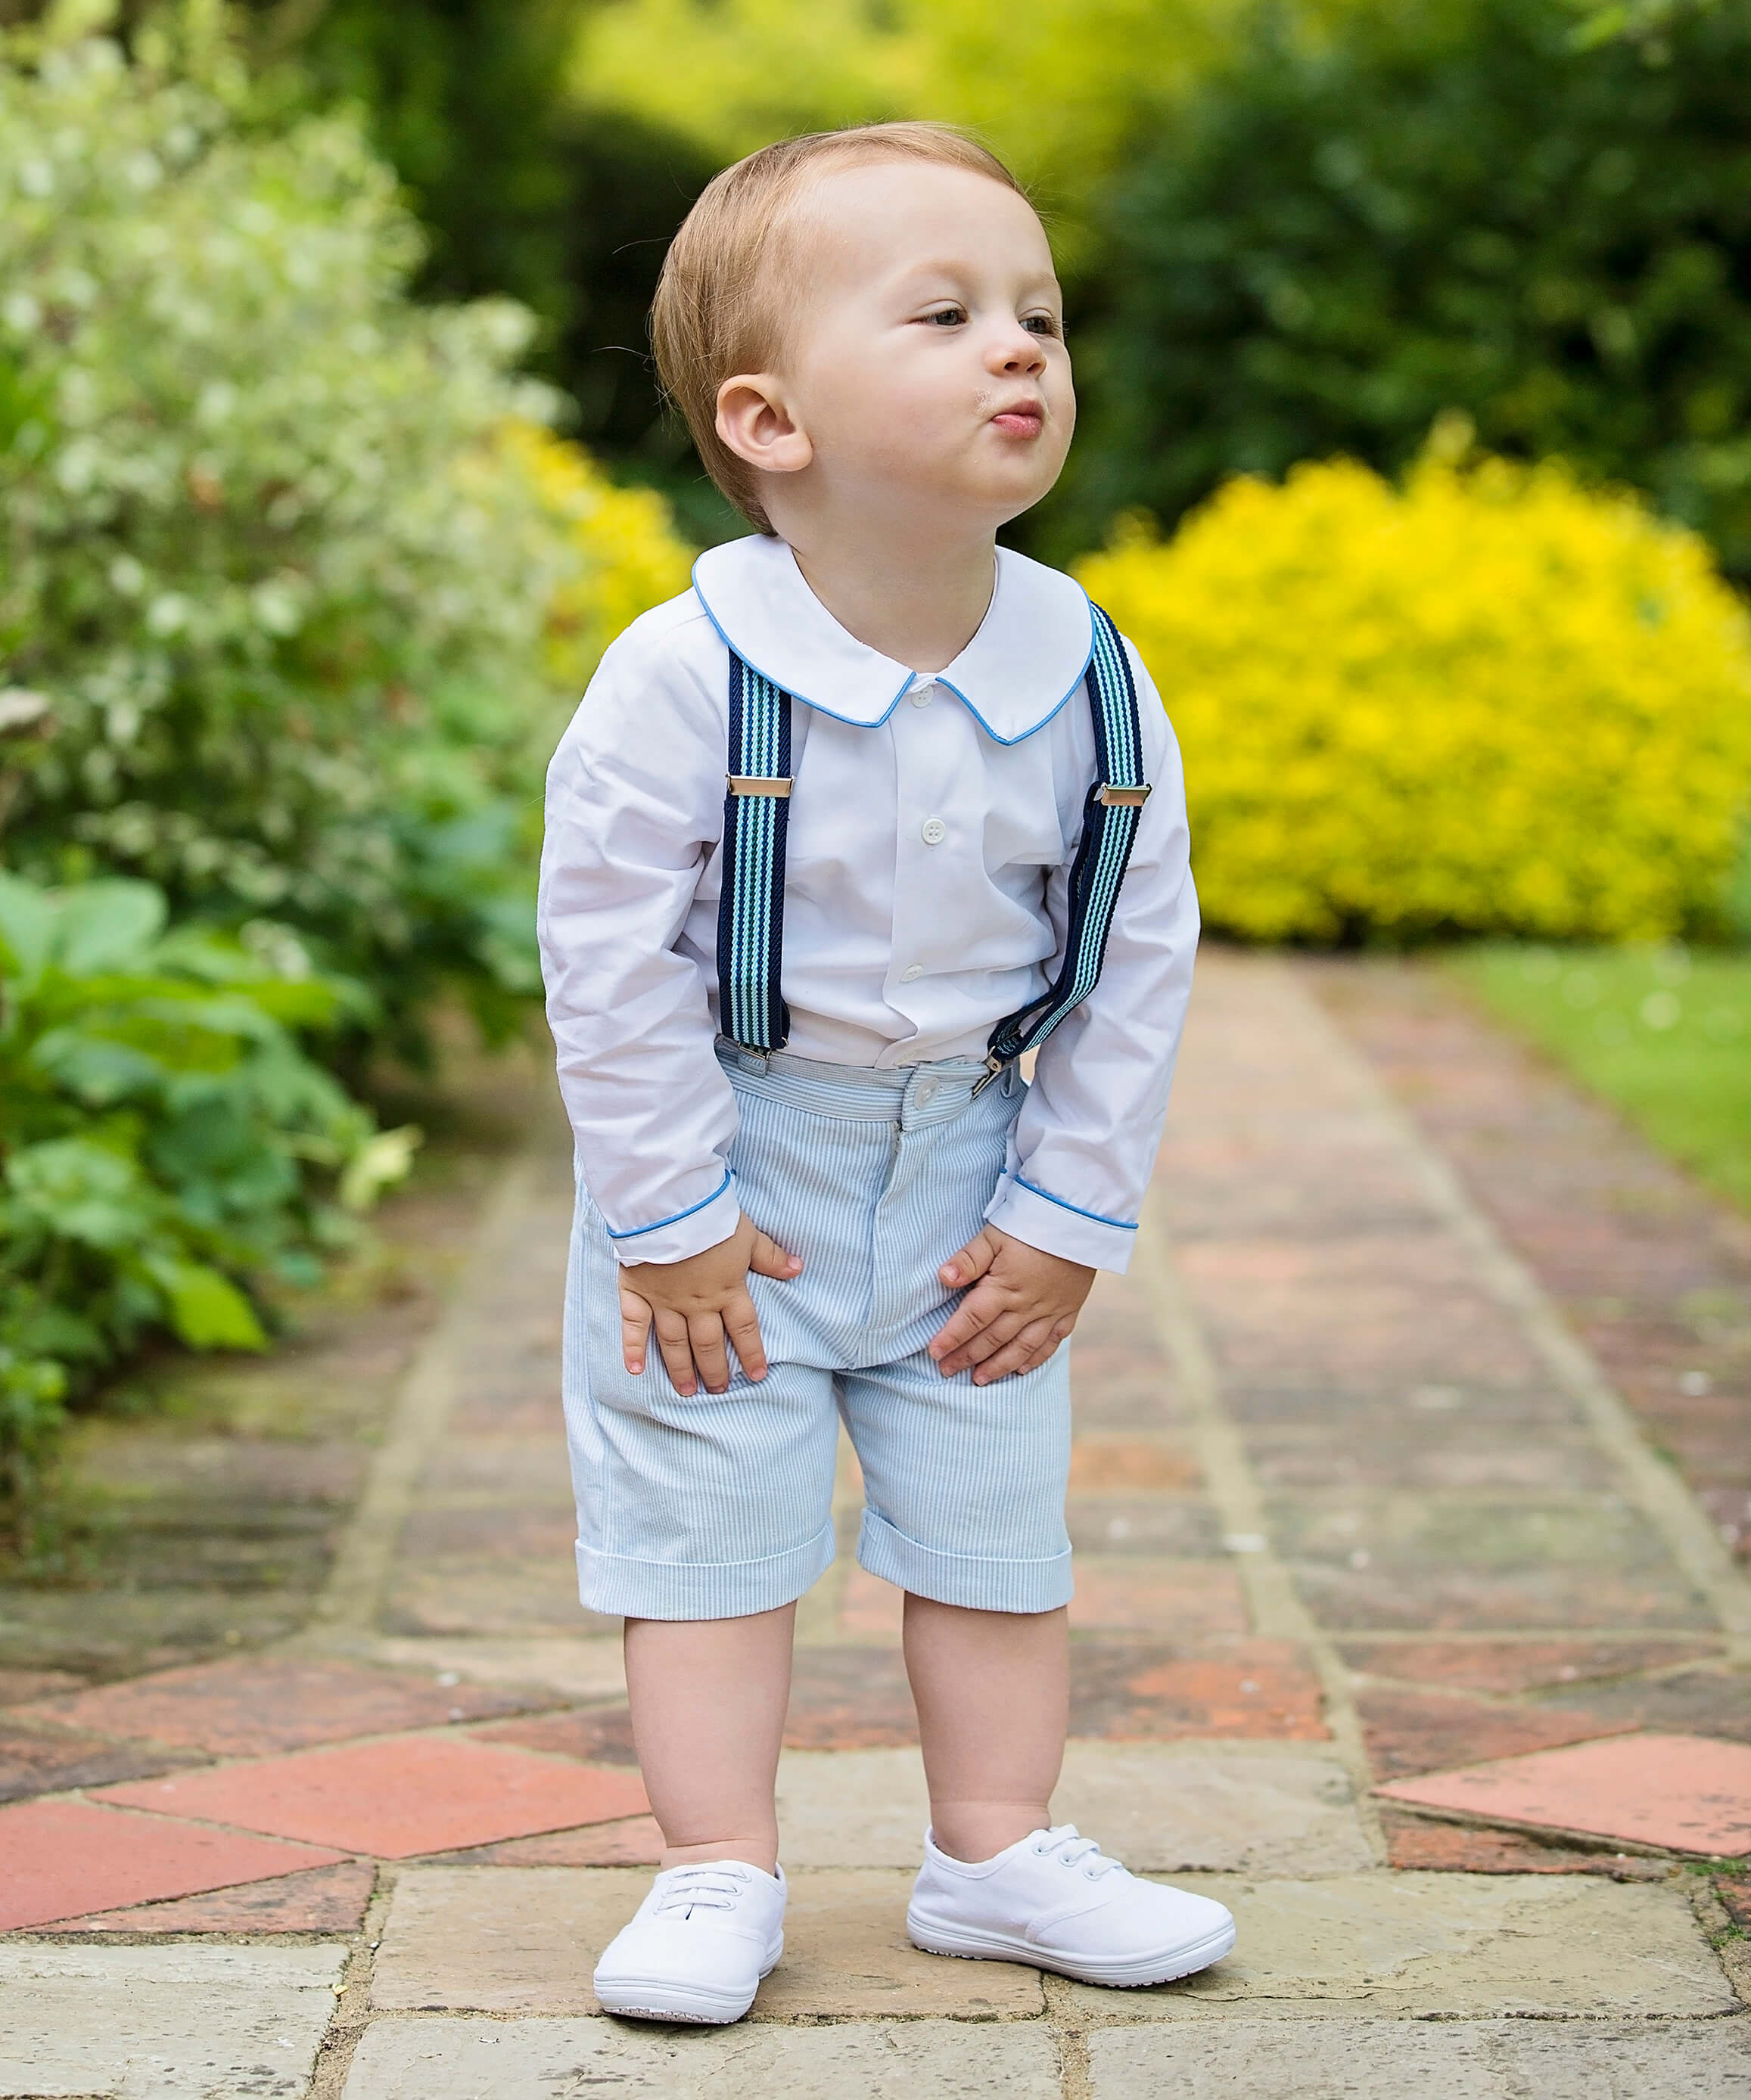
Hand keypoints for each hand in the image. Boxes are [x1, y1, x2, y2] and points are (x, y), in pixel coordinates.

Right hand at [620, 1214, 801, 1395]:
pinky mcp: (638, 1293)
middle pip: (708, 1343)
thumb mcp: (748, 1235)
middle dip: (714, 1370)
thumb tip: (798, 1268)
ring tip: (687, 1391)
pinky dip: (632, 1349)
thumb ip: (770, 1257)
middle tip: (718, 1390)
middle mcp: (697, 1303)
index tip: (757, 1375)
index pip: (743, 1329)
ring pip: (675, 1343)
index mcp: (726, 1290)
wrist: (669, 1207)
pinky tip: (635, 1371)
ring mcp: (665, 1302)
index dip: (752, 1353)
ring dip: (681, 1369)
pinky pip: (634, 1326)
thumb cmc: (711, 1218)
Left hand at [927, 1225, 1093, 1384]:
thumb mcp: (994, 1234)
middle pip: (992, 1338)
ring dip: (998, 1365)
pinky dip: (1036, 1358)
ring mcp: (1049, 1311)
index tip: (934, 1354)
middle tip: (947, 1371)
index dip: (951, 1338)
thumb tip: (943, 1278)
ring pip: (1020, 1347)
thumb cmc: (1032, 1223)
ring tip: (979, 1379)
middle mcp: (1025, 1306)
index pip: (971, 1320)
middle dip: (967, 1356)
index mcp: (1003, 1288)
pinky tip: (1022, 1369)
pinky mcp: (1068, 1310)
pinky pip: (1051, 1342)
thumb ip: (969, 1259)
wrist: (1080, 1219)